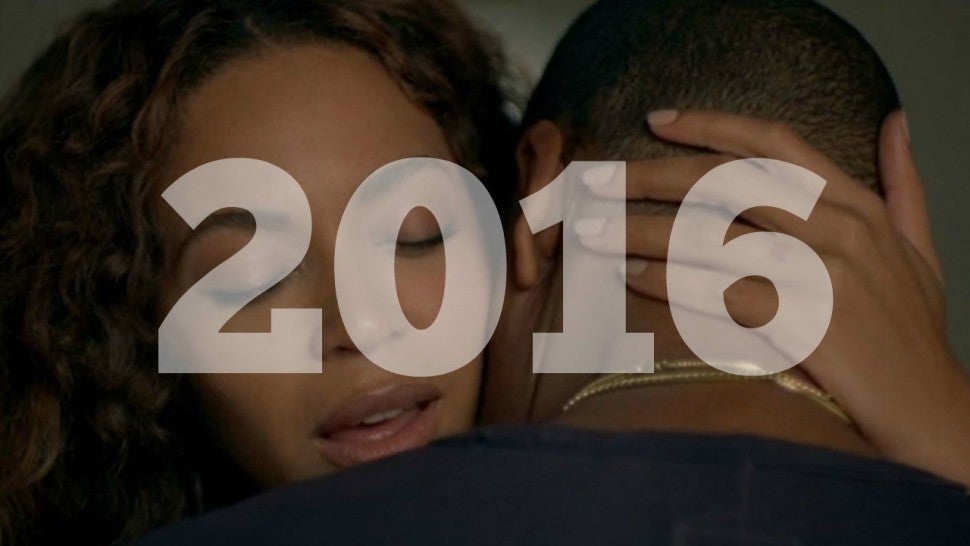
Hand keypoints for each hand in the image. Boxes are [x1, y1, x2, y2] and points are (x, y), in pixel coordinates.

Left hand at [589, 109, 969, 485]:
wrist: (928, 410)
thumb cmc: (912, 331)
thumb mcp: (920, 247)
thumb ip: (904, 183)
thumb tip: (896, 120)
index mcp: (856, 204)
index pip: (773, 143)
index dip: (710, 125)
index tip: (656, 121)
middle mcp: (839, 229)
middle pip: (726, 182)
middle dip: (652, 176)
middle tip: (595, 180)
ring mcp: (823, 276)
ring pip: (712, 237)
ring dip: (641, 231)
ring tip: (590, 231)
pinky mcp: (805, 324)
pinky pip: (720, 295)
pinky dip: (670, 285)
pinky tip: (631, 279)